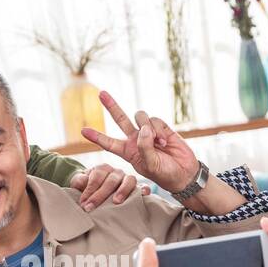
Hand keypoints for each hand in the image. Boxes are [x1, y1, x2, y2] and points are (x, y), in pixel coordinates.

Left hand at [67, 163, 148, 210]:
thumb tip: (82, 181)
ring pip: (129, 180)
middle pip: (111, 181)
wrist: (95, 192)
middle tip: (91, 207)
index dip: (89, 190)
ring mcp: (127, 179)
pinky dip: (144, 189)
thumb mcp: (80, 182)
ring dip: (123, 191)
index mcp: (103, 168)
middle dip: (100, 195)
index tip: (83, 202)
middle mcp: (116, 172)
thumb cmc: (86, 188)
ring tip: (116, 202)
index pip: (97, 177)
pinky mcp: (136, 188)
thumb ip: (79, 180)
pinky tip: (143, 194)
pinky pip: (143, 186)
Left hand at [81, 91, 199, 192]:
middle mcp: (136, 139)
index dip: (97, 137)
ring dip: (148, 128)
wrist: (184, 172)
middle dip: (112, 106)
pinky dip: (158, 130)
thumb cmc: (165, 173)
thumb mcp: (150, 165)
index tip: (83, 131)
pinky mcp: (161, 127)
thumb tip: (144, 128)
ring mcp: (148, 132)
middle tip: (101, 93)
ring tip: (158, 143)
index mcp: (128, 152)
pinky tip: (165, 142)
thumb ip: (144, 147)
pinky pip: (154, 120)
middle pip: (120, 119)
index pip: (108, 143)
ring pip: (140, 117)